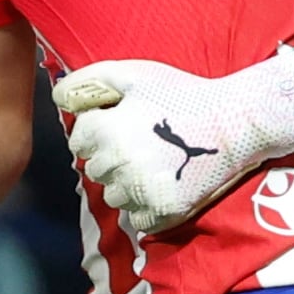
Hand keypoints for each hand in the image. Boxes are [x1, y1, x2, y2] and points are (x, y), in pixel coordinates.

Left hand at [54, 52, 293, 234]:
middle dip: (111, 157)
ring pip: (113, 197)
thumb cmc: (182, 93)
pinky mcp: (162, 212)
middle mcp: (119, 164)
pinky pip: (136, 219)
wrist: (235, 122)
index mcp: (107, 131)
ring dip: (126, 184)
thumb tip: (58, 96)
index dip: (99, 130)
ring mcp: (140, 191)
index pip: (79, 141)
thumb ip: (89, 81)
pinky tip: (163, 184)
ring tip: (154, 164)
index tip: (123, 124)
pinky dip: (145, 207)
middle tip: (143, 143)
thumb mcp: (134, 74)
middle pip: (94, 170)